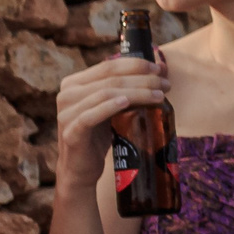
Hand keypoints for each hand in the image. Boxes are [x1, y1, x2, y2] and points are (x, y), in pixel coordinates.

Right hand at [52, 54, 167, 189]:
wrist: (81, 168)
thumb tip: (162, 68)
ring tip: (159, 96)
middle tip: (166, 85)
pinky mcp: (71, 132)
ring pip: (104, 94)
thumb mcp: (114, 108)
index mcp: (74, 83)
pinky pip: (90, 116)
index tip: (160, 70)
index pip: (108, 66)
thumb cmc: (99, 135)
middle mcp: (67, 94)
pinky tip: (126, 103)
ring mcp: (66, 113)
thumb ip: (130, 88)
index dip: (135, 64)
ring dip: (136, 92)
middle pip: (110, 79)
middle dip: (142, 79)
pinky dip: (109, 107)